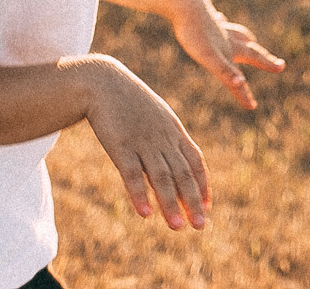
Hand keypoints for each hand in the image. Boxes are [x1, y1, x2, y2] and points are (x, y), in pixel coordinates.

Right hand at [84, 58, 211, 230]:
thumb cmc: (131, 102)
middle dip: (192, 201)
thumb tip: (178, 163)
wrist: (103, 82)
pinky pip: (132, 174)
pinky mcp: (120, 145)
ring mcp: (142, 142)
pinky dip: (139, 194)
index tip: (207, 206)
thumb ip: (169, 139)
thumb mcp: (157, 116)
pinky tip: (145, 213)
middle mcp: (162, 138)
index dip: (202, 185)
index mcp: (174, 131)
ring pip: (160, 177)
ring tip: (177, 226)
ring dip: (170, 204)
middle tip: (200, 225)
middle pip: (181, 173)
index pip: (195, 161)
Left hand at [171, 0, 284, 110]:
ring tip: (250, 39)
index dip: (243, 94)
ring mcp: (217, 27)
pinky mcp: (205, 16)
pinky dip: (222, 22)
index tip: (252, 107)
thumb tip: (241, 84)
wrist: (184, 2)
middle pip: (250, 50)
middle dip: (264, 60)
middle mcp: (228, 38)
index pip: (238, 78)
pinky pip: (217, 21)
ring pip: (236, 33)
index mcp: (229, 50)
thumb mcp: (209, 57)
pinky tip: (219, 18)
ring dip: (245, 38)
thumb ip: (225, 71)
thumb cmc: (195, 33)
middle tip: (279, 65)